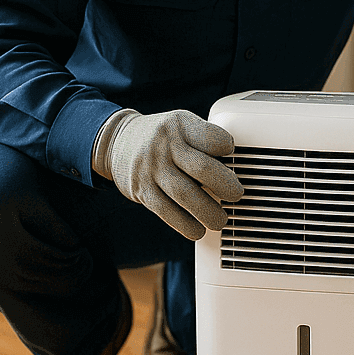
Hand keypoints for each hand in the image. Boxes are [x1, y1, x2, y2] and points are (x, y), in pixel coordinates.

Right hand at [97, 109, 243, 239]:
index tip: (234, 157)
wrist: (116, 142)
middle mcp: (165, 145)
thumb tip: (235, 170)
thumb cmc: (162, 138)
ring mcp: (151, 168)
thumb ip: (203, 141)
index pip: (212, 137)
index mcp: (180, 124)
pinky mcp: (142, 191)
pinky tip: (198, 230)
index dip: (227, 148)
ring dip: (208, 212)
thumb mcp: (181, 125)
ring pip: (185, 194)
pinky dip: (186, 225)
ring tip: (220, 220)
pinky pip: (167, 212)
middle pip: (202, 168)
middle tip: (236, 195)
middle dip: (225, 186)